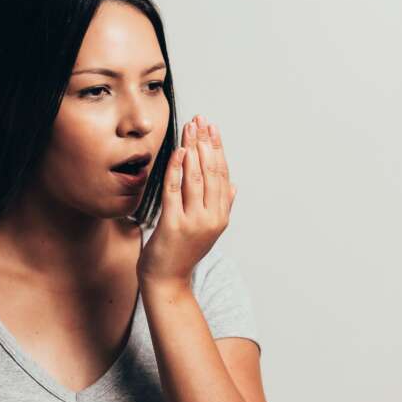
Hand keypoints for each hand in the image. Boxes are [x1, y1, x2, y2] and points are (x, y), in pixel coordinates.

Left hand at [136, 115, 236, 287]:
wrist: (167, 280)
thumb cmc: (183, 252)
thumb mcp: (208, 230)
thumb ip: (223, 206)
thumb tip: (234, 186)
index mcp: (221, 216)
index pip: (222, 175)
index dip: (217, 149)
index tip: (212, 128)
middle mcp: (211, 218)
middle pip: (210, 172)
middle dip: (205, 143)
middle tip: (200, 121)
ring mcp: (193, 222)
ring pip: (195, 178)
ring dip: (192, 149)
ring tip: (189, 129)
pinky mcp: (173, 224)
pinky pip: (175, 191)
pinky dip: (176, 169)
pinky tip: (177, 152)